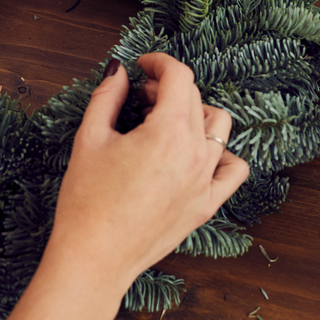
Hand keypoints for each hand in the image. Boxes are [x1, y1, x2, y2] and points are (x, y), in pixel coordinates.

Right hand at [46, 52, 249, 295]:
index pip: (179, 77)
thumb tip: (119, 71)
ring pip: (219, 127)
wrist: (94, 257)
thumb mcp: (89, 138)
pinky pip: (233, 169)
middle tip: (139, 97)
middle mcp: (194, 153)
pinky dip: (222, 153)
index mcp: (166, 132)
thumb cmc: (86, 200)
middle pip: (195, 99)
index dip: (160, 62)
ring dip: (194, 114)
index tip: (143, 65)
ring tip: (163, 123)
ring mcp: (205, 181)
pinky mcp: (206, 205)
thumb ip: (107, 96)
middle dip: (167, 88)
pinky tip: (195, 152)